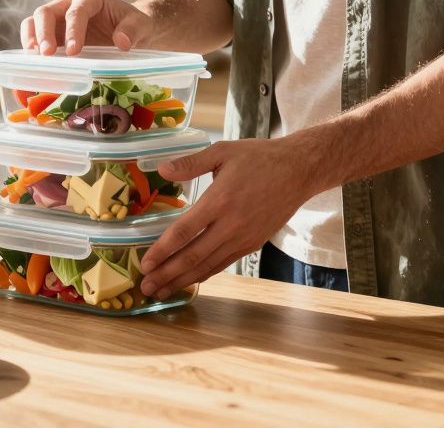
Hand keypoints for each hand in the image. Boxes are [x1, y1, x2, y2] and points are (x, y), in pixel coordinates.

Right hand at [22, 0, 153, 54]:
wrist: (130, 29)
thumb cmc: (134, 24)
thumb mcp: (141, 24)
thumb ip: (133, 30)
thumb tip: (122, 42)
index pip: (76, 11)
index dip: (72, 30)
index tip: (73, 51)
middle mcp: (69, 2)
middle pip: (47, 12)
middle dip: (44, 33)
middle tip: (47, 54)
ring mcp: (58, 17)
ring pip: (35, 20)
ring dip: (31, 37)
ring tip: (34, 56)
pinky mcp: (52, 32)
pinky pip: (34, 34)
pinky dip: (31, 45)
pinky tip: (34, 61)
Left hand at [138, 135, 333, 299]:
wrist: (299, 171)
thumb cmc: (259, 157)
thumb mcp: (223, 151)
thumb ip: (191, 163)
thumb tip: (161, 169)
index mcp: (220, 200)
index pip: (185, 231)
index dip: (163, 249)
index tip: (145, 263)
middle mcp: (231, 224)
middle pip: (193, 256)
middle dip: (167, 274)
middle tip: (145, 288)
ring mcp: (243, 237)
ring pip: (208, 265)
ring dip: (182, 280)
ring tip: (161, 291)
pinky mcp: (252, 244)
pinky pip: (223, 263)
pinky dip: (205, 274)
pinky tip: (190, 280)